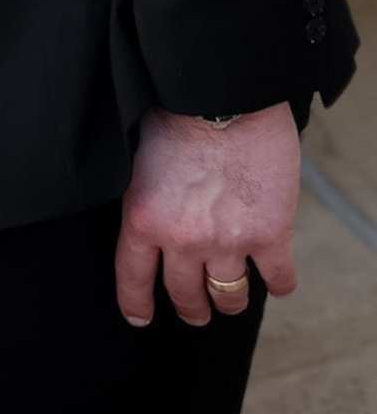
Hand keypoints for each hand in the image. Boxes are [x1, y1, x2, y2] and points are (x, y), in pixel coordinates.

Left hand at [114, 104, 300, 326]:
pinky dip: (280, 284)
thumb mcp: (137, 161)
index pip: (133, 279)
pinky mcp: (270, 234)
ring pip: (230, 296)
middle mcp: (182, 239)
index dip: (137, 304)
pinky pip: (278, 278)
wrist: (223, 95)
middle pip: (185, 294)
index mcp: (143, 220)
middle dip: (192, 308)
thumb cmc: (176, 113)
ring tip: (232, 298)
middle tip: (197, 309)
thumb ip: (145, 199)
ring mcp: (228, 241)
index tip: (141, 318)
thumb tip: (152, 220)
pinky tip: (278, 281)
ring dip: (231, 301)